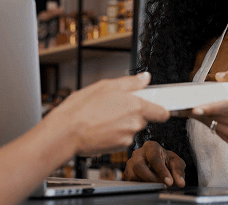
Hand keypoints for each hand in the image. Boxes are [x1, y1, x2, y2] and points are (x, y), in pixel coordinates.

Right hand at [45, 72, 169, 155]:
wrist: (65, 133)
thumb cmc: (81, 109)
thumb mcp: (106, 86)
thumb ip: (131, 83)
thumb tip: (145, 78)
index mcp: (136, 107)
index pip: (162, 112)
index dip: (159, 108)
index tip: (154, 105)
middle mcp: (135, 124)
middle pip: (144, 119)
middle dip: (133, 113)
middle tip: (115, 106)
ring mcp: (127, 138)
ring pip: (131, 128)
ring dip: (121, 123)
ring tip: (103, 116)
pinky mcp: (118, 148)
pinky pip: (121, 138)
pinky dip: (114, 133)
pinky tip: (100, 126)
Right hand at [122, 140, 185, 186]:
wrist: (158, 163)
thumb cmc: (166, 160)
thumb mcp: (176, 163)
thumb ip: (178, 171)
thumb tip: (180, 182)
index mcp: (151, 146)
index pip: (154, 158)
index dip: (161, 171)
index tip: (169, 182)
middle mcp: (138, 153)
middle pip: (139, 165)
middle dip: (150, 177)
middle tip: (161, 185)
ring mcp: (131, 163)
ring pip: (132, 174)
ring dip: (144, 182)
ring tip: (155, 185)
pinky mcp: (127, 173)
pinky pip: (130, 180)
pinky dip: (139, 185)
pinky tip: (148, 184)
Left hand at [189, 69, 227, 158]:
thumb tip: (219, 76)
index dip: (211, 108)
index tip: (196, 107)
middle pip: (216, 117)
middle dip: (197, 110)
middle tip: (180, 103)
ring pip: (212, 123)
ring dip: (197, 115)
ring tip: (183, 106)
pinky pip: (214, 128)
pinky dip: (205, 119)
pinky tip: (199, 112)